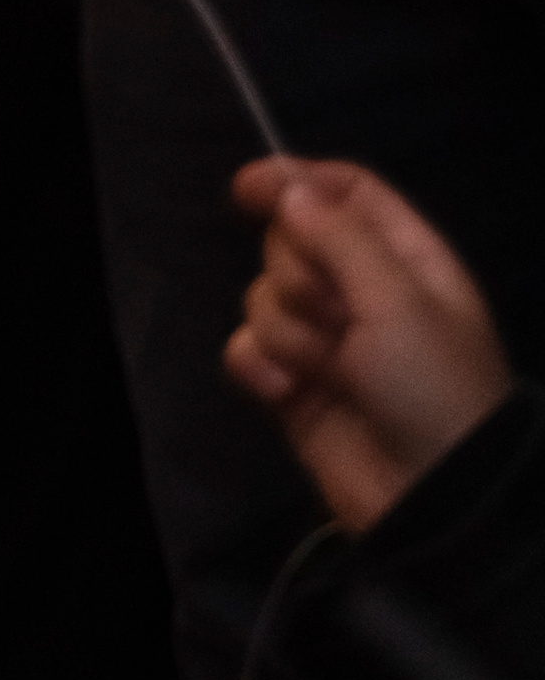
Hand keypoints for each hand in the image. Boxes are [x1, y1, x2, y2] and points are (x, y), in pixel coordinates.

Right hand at [225, 157, 513, 533]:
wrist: (432, 499)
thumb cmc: (431, 386)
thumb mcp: (400, 302)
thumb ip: (339, 237)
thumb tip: (287, 188)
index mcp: (404, 259)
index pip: (345, 191)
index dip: (296, 181)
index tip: (246, 188)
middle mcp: (361, 292)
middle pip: (292, 241)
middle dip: (297, 274)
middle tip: (335, 316)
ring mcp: (324, 340)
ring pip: (264, 296)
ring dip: (286, 330)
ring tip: (326, 370)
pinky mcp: (292, 388)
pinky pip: (248, 350)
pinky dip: (259, 367)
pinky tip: (284, 392)